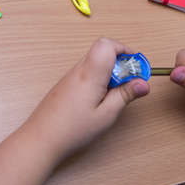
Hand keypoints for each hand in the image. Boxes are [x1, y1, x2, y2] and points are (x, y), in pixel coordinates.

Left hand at [0, 38, 149, 184]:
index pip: (107, 44)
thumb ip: (125, 95)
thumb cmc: (73, 129)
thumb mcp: (106, 115)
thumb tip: (144, 83)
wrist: (40, 139)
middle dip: (120, 62)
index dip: (125, 50)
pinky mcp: (66, 85)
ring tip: (114, 95)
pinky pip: (86, 72)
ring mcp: (70, 76)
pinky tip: (98, 99)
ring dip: (109, 72)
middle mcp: (79, 70)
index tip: (135, 68)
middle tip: (128, 83)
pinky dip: (98, 79)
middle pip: (102, 51)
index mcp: (90, 73)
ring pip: (95, 62)